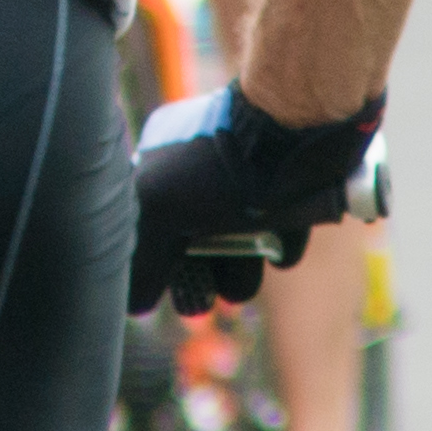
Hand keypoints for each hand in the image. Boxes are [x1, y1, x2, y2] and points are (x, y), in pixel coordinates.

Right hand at [131, 77, 382, 310]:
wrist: (297, 126)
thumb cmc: (221, 165)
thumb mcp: (159, 211)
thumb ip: (139, 260)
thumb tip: (134, 304)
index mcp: (162, 159)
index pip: (148, 223)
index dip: (156, 261)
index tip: (165, 287)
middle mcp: (203, 167)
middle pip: (194, 241)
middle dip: (199, 276)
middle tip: (202, 302)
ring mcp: (250, 178)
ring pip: (239, 244)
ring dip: (240, 271)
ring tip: (243, 276)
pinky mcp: (293, 191)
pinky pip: (283, 233)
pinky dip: (281, 247)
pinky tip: (279, 248)